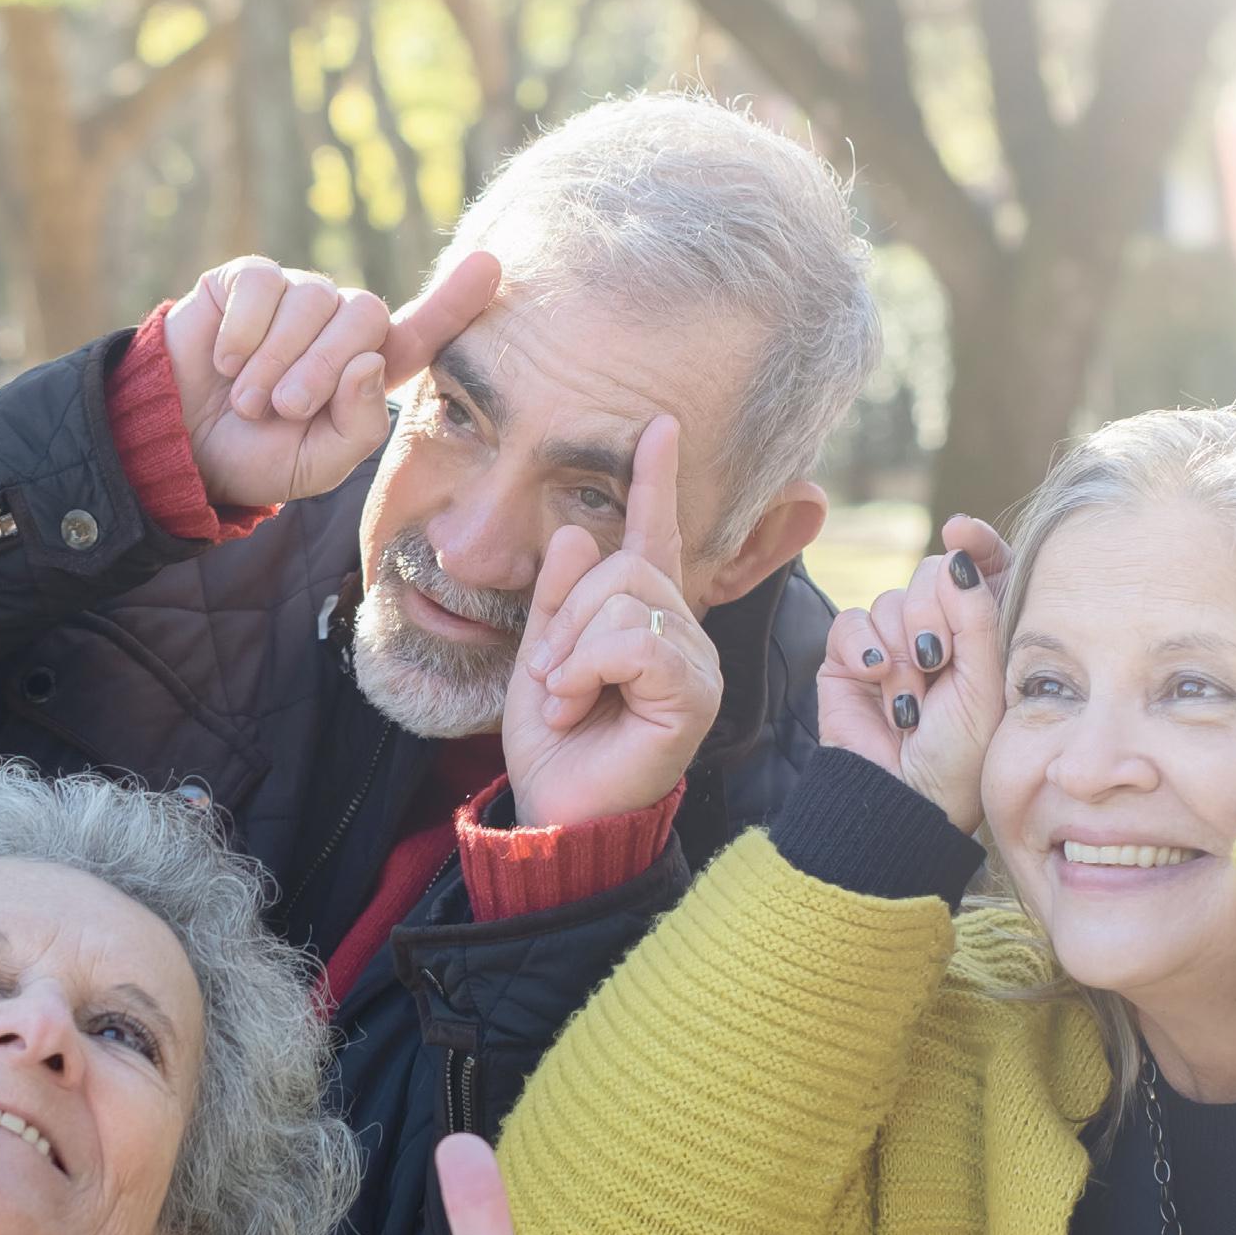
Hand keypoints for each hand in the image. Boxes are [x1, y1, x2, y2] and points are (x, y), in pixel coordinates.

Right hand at [164, 250, 500, 507]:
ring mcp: (295, 296)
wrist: (180, 445)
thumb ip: (358, 425)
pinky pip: (264, 284)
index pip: (422, 331)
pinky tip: (225, 360)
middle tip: (283, 409)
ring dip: (276, 359)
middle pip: (365, 315)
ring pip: (313, 300)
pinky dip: (244, 330)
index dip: (455, 300)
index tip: (489, 265)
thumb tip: (369, 361)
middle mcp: (339, 325)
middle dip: (323, 367)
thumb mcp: (316, 463)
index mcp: (368, 370)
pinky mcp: (248, 279)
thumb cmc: (256, 457)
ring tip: (247, 398)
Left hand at [503, 416, 721, 827]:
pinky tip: (578, 703)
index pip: (654, 537)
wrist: (557, 807)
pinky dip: (589, 667)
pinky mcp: (694, 693)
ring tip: (565, 695)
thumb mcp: (541, 652)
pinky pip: (636, 641)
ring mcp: (694, 661)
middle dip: (568, 614)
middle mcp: (680, 631)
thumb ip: (557, 595)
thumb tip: (573, 531)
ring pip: (627, 599)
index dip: (655, 481)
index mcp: (644, 617)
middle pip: (625, 565)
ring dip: (573, 648)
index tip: (659, 427)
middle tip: (552, 674)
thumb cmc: (556, 740)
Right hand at [816, 516, 1007, 833]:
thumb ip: (977, 614)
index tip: (963, 532)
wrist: (902, 795)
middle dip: (934, 614)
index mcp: (983, 635)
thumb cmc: (958, 753)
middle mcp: (939, 633)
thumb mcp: (985, 682)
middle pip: (930, 575)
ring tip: (909, 698)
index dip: (975, 545)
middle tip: (937, 660)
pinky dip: (864, 647)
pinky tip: (877, 679)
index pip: (983, 568)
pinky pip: (851, 622)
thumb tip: (958, 553)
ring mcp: (892, 643)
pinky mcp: (849, 658)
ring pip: (891, 600)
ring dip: (900, 649)